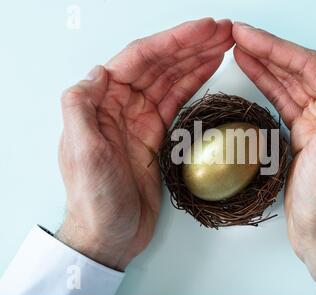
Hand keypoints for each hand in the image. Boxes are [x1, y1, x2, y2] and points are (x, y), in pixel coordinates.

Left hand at [57, 18, 232, 269]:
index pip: (140, 60)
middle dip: (191, 44)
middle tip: (223, 32)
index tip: (203, 30)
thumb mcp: (81, 152)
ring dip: (196, 59)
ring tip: (224, 44)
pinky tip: (209, 69)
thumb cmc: (94, 198)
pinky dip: (193, 82)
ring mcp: (140, 119)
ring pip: (171, 79)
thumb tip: (99, 71)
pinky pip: (177, 100)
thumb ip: (81, 107)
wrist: (109, 234)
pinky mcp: (155, 134)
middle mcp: (121, 105)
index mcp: (102, 103)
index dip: (173, 41)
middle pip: (159, 64)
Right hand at [233, 22, 315, 294]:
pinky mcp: (304, 137)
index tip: (247, 35)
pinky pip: (283, 104)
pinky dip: (267, 88)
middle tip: (235, 36)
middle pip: (298, 71)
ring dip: (264, 66)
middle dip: (266, 52)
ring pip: (288, 85)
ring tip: (237, 49)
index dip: (277, 48)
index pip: (312, 66)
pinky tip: (253, 74)